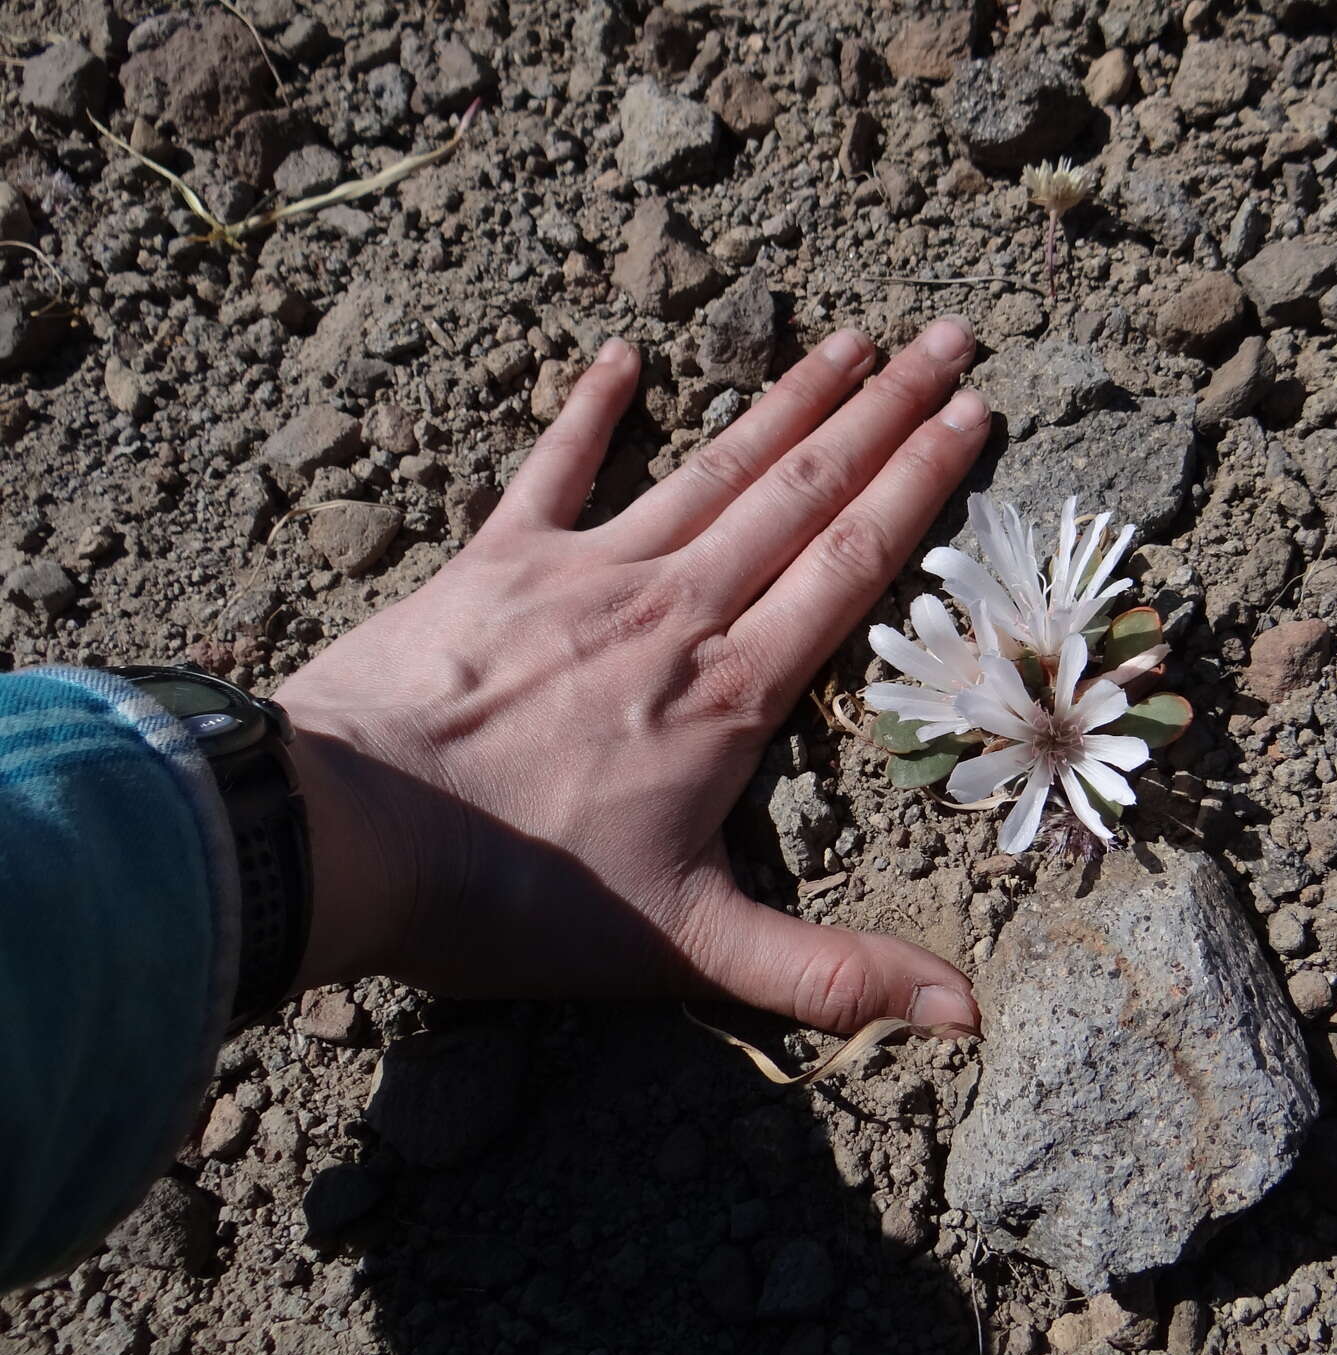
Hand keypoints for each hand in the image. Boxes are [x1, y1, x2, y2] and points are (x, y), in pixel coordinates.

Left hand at [274, 319, 988, 1035]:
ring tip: (852, 337)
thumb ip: (830, 975)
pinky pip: (554, 467)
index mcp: (732, 693)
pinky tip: (623, 353)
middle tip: (951, 336)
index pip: (853, 565)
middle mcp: (677, 609)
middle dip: (887, 410)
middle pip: (804, 491)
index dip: (923, 484)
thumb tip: (969, 1018)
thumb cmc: (516, 897)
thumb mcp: (690, 951)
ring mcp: (586, 573)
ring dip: (788, 398)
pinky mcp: (494, 560)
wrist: (341, 836)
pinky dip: (589, 409)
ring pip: (713, 466)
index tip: (977, 413)